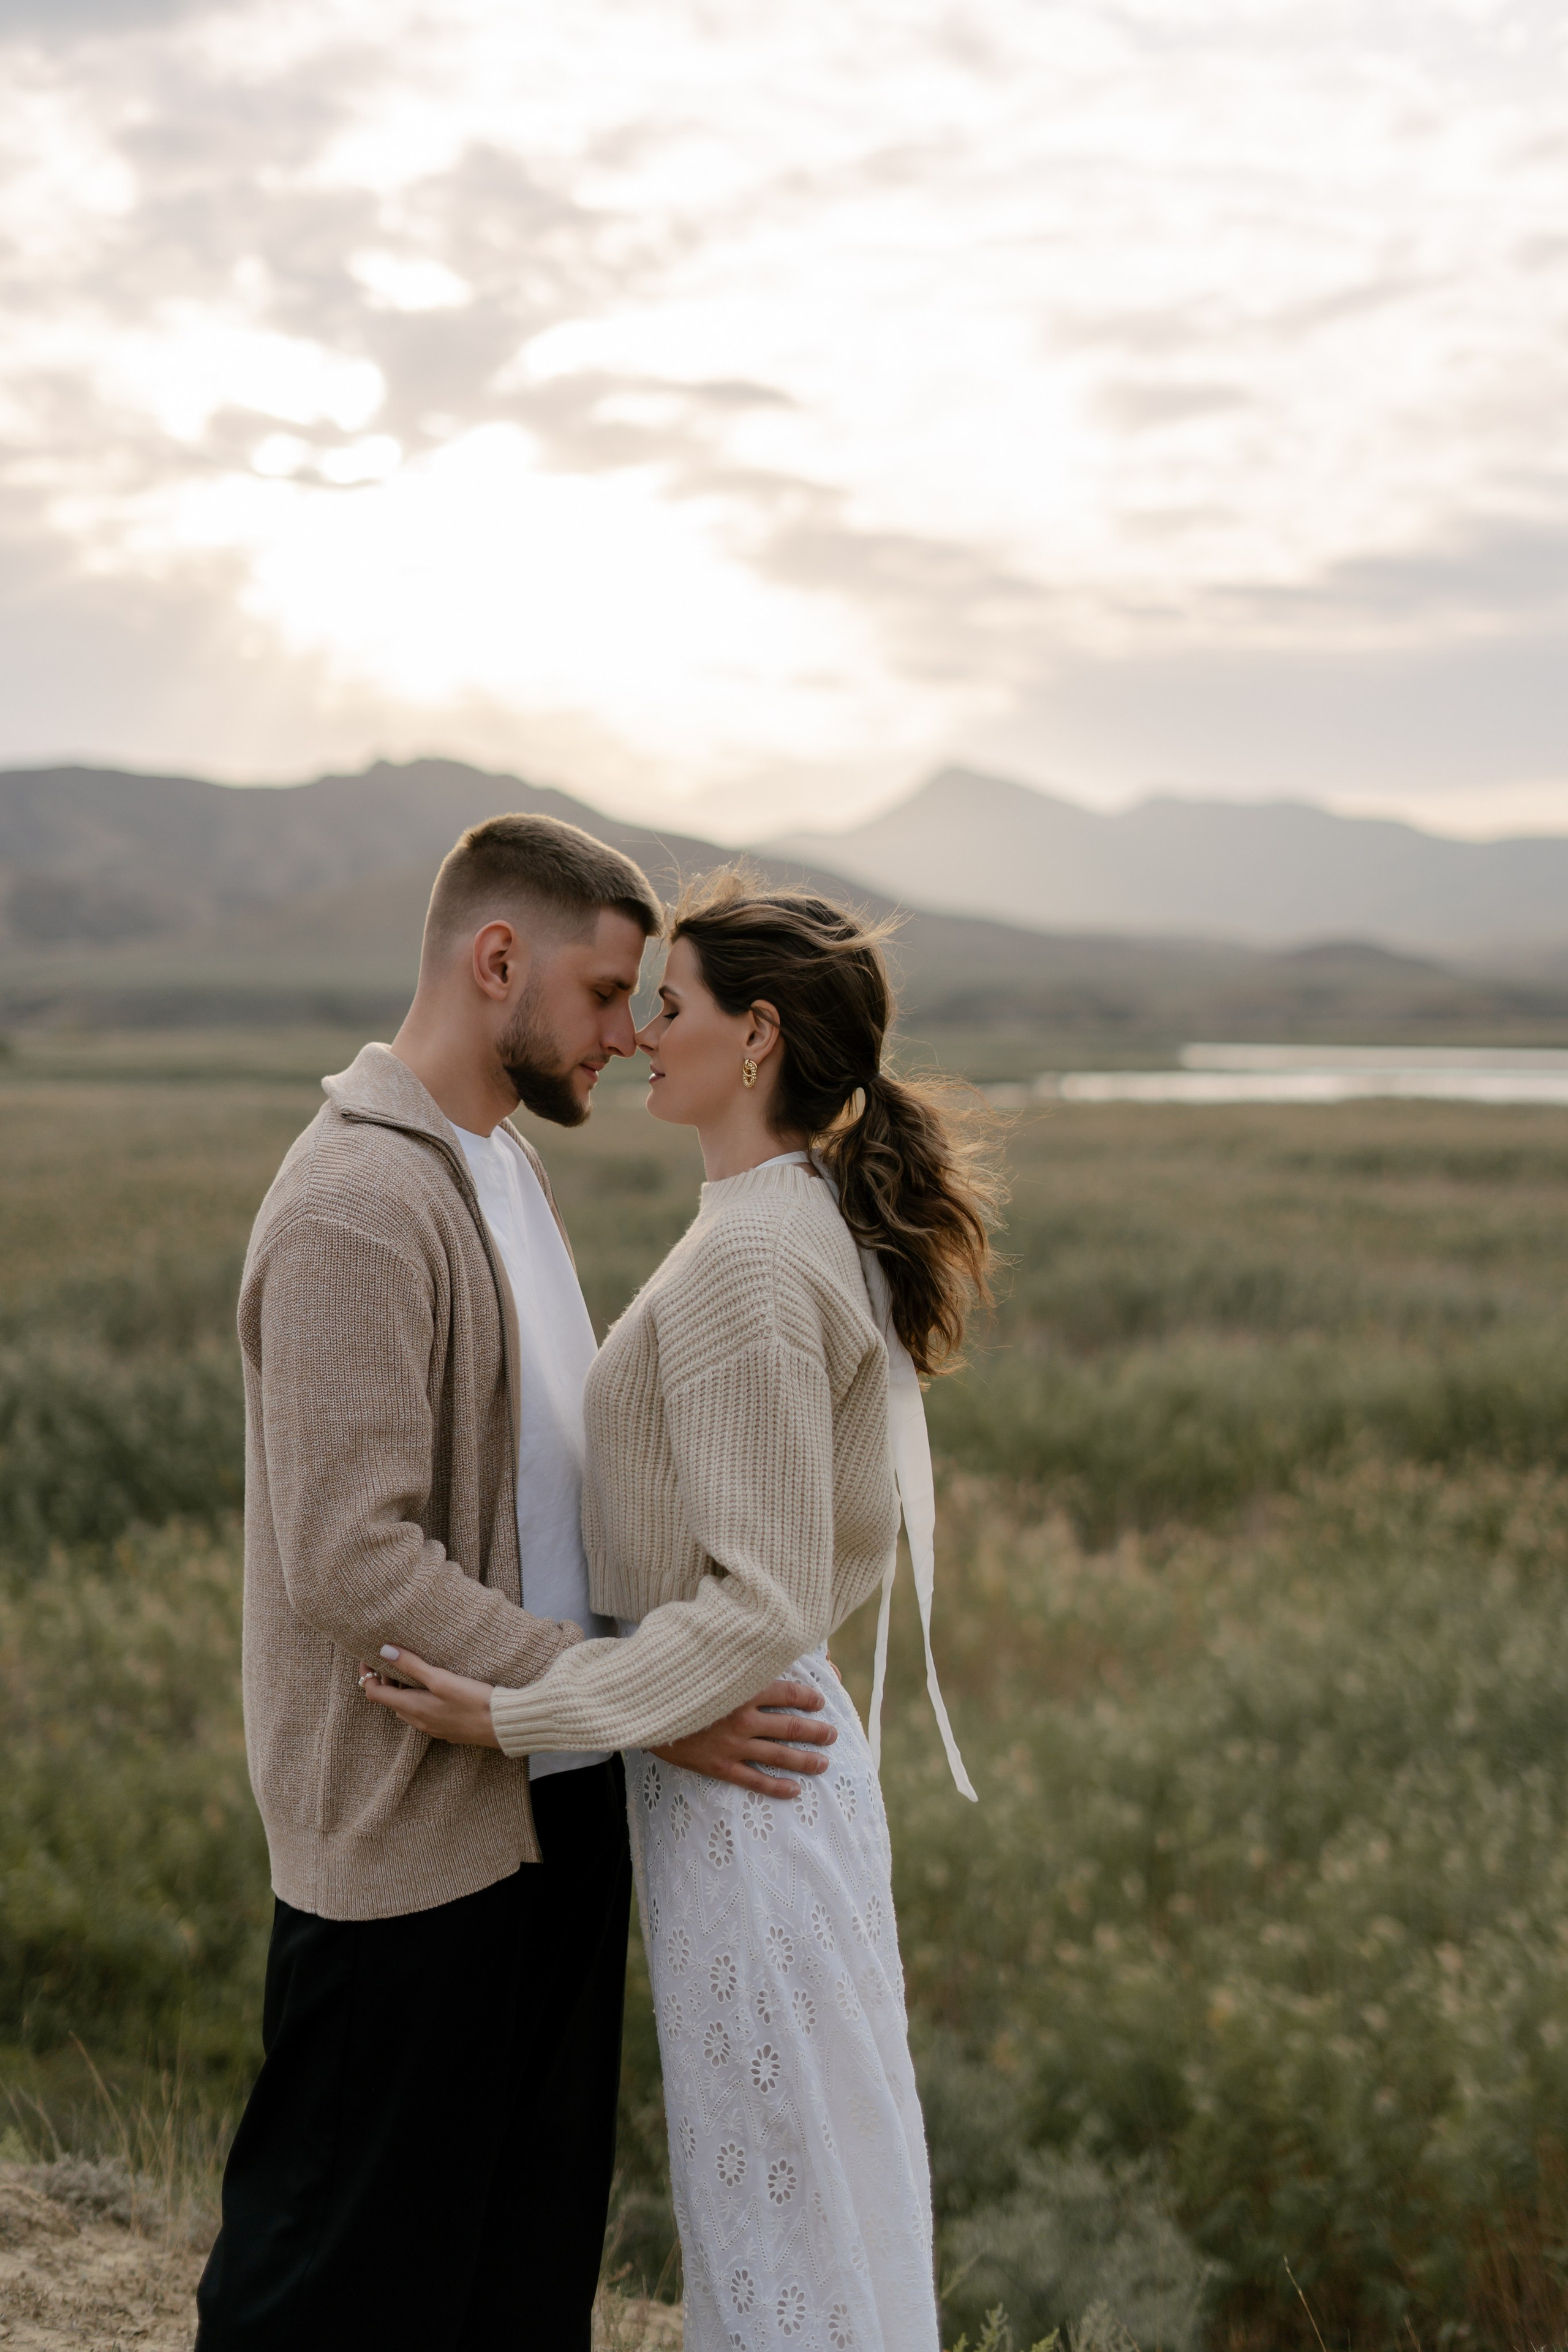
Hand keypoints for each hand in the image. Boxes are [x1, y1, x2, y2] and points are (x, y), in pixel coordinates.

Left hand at [358, 1647, 499, 1747]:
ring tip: (415, 1669)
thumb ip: (412, 1665)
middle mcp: (418, 1721)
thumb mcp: (441, 1679)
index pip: (374, 1694)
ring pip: (407, 1707)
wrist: (503, 1725)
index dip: (367, 1675)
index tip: (369, 1657)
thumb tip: (384, 1651)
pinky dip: (419, 1698)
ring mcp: (433, 1728)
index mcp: (412, 1707)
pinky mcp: (447, 1729)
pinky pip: (423, 1713)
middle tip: (393, 1658)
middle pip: (390, 1700)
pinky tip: (436, 1688)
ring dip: (404, 1690)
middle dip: (386, 1680)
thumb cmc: (473, 1701)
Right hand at [651, 1679, 835, 1798]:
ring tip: (823, 1763)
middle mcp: (743, 1718)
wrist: (644, 1710)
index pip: (788, 1693)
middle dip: (815, 1732)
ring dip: (805, 1760)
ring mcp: (732, 1745)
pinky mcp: (719, 1766)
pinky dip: (777, 1787)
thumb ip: (736, 1662)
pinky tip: (794, 1790)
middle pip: (790, 1727)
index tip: (820, 1701)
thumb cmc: (678, 1683)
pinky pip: (755, 1781)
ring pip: (779, 1755)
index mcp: (742, 1690)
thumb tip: (759, 1649)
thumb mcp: (708, 1665)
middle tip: (832, 1735)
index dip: (808, 1698)